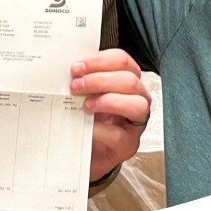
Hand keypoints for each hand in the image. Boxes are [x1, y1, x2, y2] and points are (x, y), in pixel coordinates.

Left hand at [70, 49, 151, 182]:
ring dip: (107, 101)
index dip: (99, 61)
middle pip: (129, 80)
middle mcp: (138, 98)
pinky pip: (119, 135)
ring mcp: (135, 123)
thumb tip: (71, 70)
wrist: (84, 149)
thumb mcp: (87, 93)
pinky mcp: (128, 146)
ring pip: (136, 105)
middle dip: (99, 80)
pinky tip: (87, 126)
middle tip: (75, 86)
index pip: (122, 60)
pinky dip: (100, 129)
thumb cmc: (88, 116)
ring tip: (85, 106)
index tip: (77, 67)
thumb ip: (85, 79)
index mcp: (127, 79)